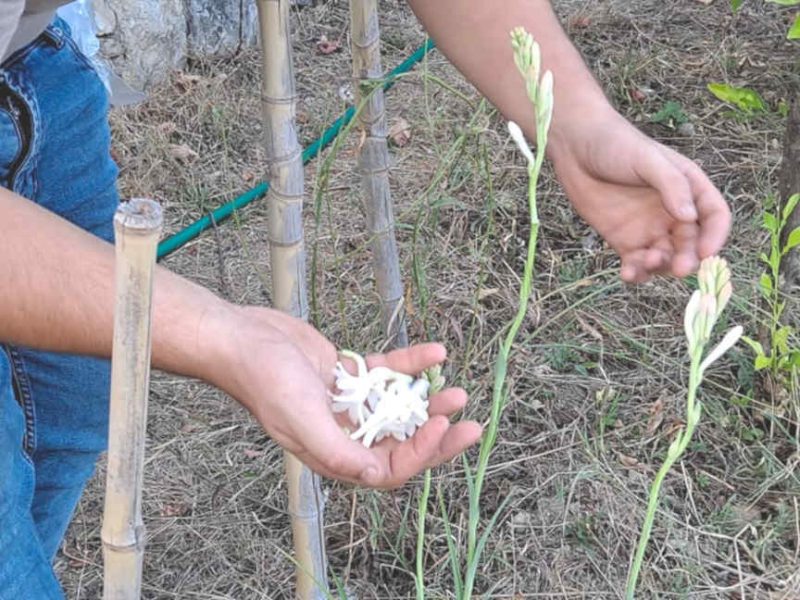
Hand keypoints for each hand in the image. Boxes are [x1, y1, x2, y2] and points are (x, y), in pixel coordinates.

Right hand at [201, 305, 481, 488]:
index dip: (419, 453)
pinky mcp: (349, 373)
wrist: (243, 339)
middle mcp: (345, 432)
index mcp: (333, 453)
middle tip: (470, 424)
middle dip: (437, 435)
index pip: (387, 468)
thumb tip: (375, 476)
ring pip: (399, 408)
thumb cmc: (265, 380)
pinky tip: (435, 353)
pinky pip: (387, 372)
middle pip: (401, 442)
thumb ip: (338, 451)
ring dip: (427, 399)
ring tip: (455, 389)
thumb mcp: (300, 418)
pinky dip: (410, 364)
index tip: (440, 426)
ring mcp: (349, 403)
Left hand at [549, 108, 730, 282]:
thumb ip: (671, 185)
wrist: (575, 146)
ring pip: (665, 259)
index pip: (714, 217)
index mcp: (689, 188)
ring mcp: (648, 228)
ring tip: (647, 262)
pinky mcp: (623, 240)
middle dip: (688, 259)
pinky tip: (628, 275)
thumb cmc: (616, 143)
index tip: (706, 252)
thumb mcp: (648, 159)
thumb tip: (689, 217)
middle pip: (691, 244)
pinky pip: (636, 264)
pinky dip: (636, 273)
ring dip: (661, 267)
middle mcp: (673, 213)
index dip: (715, 236)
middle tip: (680, 269)